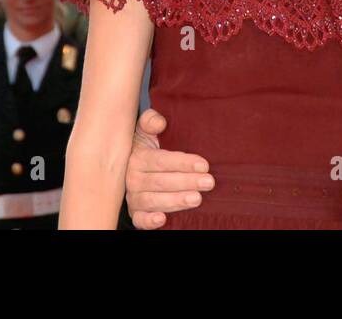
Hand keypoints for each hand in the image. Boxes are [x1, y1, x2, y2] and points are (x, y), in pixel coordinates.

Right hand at [125, 107, 213, 228]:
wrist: (133, 165)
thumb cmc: (147, 147)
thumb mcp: (147, 130)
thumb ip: (151, 120)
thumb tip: (160, 123)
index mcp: (138, 157)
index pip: (161, 161)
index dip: (182, 163)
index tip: (204, 164)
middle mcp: (133, 178)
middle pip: (161, 182)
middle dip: (186, 182)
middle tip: (208, 182)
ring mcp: (134, 196)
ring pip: (153, 201)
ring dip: (175, 201)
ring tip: (197, 199)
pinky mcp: (136, 213)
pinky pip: (139, 219)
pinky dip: (148, 221)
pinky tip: (162, 219)